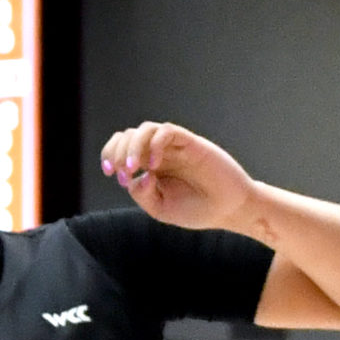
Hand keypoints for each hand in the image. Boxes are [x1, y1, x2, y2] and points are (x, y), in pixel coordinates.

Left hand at [101, 121, 257, 233]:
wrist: (229, 210)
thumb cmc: (197, 210)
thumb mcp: (161, 209)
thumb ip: (143, 195)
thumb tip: (134, 177)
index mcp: (150, 167)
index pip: (122, 147)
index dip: (110, 154)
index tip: (111, 173)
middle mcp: (161, 153)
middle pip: (129, 135)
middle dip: (118, 151)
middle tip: (123, 173)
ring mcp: (176, 147)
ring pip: (145, 129)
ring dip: (133, 146)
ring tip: (134, 168)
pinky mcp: (192, 143)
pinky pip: (167, 132)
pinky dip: (154, 143)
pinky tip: (155, 164)